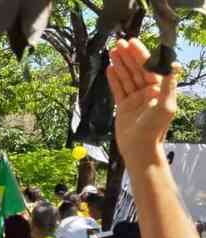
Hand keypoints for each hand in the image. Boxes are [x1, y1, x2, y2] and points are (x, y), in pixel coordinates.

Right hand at [107, 39, 177, 164]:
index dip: (140, 54)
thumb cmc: (154, 128)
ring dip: (119, 64)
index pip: (148, 67)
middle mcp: (147, 92)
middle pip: (136, 70)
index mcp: (159, 89)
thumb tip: (174, 64)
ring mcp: (135, 99)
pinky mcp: (123, 106)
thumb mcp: (166, 106)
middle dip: (128, 56)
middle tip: (118, 43)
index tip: (132, 43)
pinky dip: (114, 79)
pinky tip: (110, 69)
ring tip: (111, 52)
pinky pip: (118, 89)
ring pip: (126, 77)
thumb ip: (169, 84)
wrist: (139, 148)